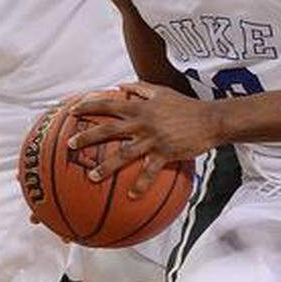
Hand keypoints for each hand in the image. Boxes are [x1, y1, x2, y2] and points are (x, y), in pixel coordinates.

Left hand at [68, 84, 218, 198]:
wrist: (210, 120)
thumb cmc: (185, 106)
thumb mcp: (162, 92)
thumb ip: (140, 88)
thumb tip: (121, 85)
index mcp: (140, 107)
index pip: (109, 104)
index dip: (89, 105)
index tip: (71, 110)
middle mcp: (142, 122)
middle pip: (109, 129)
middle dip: (87, 137)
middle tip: (70, 145)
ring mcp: (153, 139)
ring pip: (124, 154)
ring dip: (106, 167)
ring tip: (91, 177)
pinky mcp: (165, 154)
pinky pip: (149, 172)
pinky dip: (140, 185)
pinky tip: (130, 197)